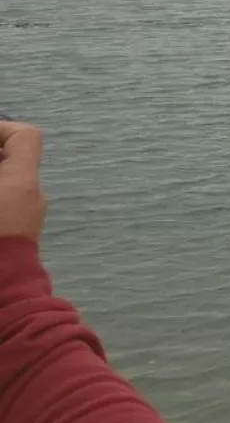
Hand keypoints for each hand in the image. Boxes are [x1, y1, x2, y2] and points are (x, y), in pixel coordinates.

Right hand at [0, 120, 47, 241]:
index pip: (26, 136)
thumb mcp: (0, 192)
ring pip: (10, 183)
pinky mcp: (21, 232)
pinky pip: (7, 202)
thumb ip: (0, 170)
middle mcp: (33, 194)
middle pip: (14, 159)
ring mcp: (29, 215)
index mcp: (21, 182)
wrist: (2, 293)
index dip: (0, 129)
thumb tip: (0, 158)